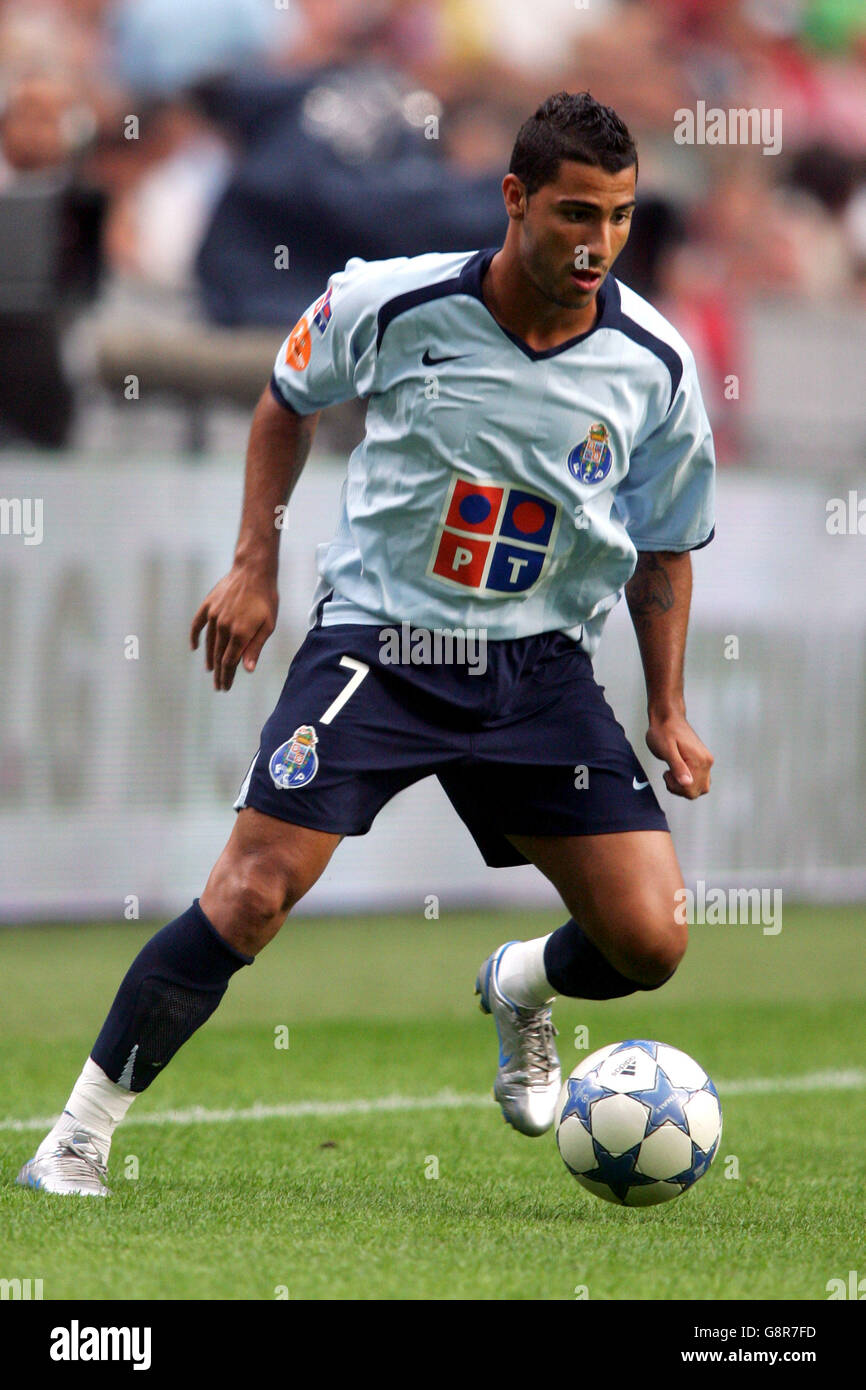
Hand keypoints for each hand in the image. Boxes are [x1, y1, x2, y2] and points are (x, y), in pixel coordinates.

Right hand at [190, 565, 277, 690]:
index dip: (227, 676)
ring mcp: (213, 616)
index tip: (226, 687)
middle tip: (219, 686)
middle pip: (218, 656)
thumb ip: (255, 648)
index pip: (230, 662)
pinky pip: (198, 625)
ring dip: (209, 659)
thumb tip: (247, 669)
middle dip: (219, 673)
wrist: (253, 571)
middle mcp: (224, 627)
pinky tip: (194, 648)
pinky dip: (195, 637)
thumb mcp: (268, 625)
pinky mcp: (208, 606)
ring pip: (209, 643)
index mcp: (240, 634)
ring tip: (211, 670)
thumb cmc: (266, 599)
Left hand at [645, 713, 712, 799]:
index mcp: (700, 760)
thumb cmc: (664, 731)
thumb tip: (687, 783)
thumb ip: (677, 767)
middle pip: (697, 791)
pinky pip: (699, 780)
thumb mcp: (666, 750)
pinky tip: (677, 770)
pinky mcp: (703, 761)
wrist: (667, 718)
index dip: (675, 787)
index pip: (691, 790)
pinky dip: (688, 780)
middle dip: (680, 788)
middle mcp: (707, 762)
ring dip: (684, 785)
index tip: (666, 773)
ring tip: (672, 771)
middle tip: (668, 772)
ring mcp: (706, 761)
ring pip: (699, 788)